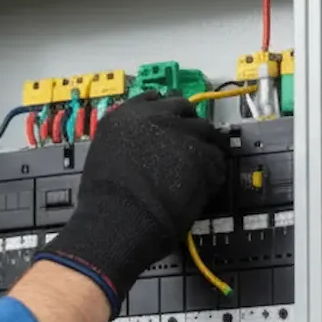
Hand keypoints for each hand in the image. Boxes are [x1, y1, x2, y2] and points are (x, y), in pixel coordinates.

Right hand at [33, 92, 231, 313]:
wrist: (118, 222)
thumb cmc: (104, 201)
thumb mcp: (105, 156)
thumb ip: (127, 141)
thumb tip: (142, 146)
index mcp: (125, 115)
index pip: (152, 99)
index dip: (164, 113)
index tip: (168, 122)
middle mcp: (154, 116)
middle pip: (183, 109)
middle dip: (187, 125)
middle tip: (188, 145)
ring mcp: (182, 133)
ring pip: (206, 130)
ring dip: (205, 145)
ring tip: (202, 165)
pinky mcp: (203, 155)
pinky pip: (217, 157)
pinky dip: (214, 170)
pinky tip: (205, 184)